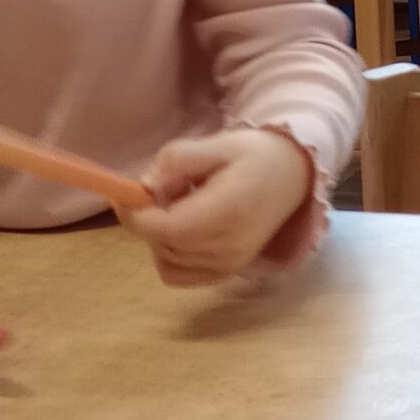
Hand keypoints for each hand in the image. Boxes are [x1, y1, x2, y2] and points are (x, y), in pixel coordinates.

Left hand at [122, 127, 314, 287]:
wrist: (292, 177)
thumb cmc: (254, 155)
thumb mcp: (217, 143)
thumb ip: (177, 160)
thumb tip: (146, 185)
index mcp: (228, 211)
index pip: (168, 228)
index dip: (138, 215)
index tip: (127, 193)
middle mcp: (230, 246)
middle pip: (164, 244)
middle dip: (146, 219)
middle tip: (156, 190)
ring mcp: (230, 265)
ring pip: (166, 261)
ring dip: (158, 236)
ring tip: (178, 207)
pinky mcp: (228, 273)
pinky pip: (178, 275)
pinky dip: (169, 255)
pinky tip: (182, 230)